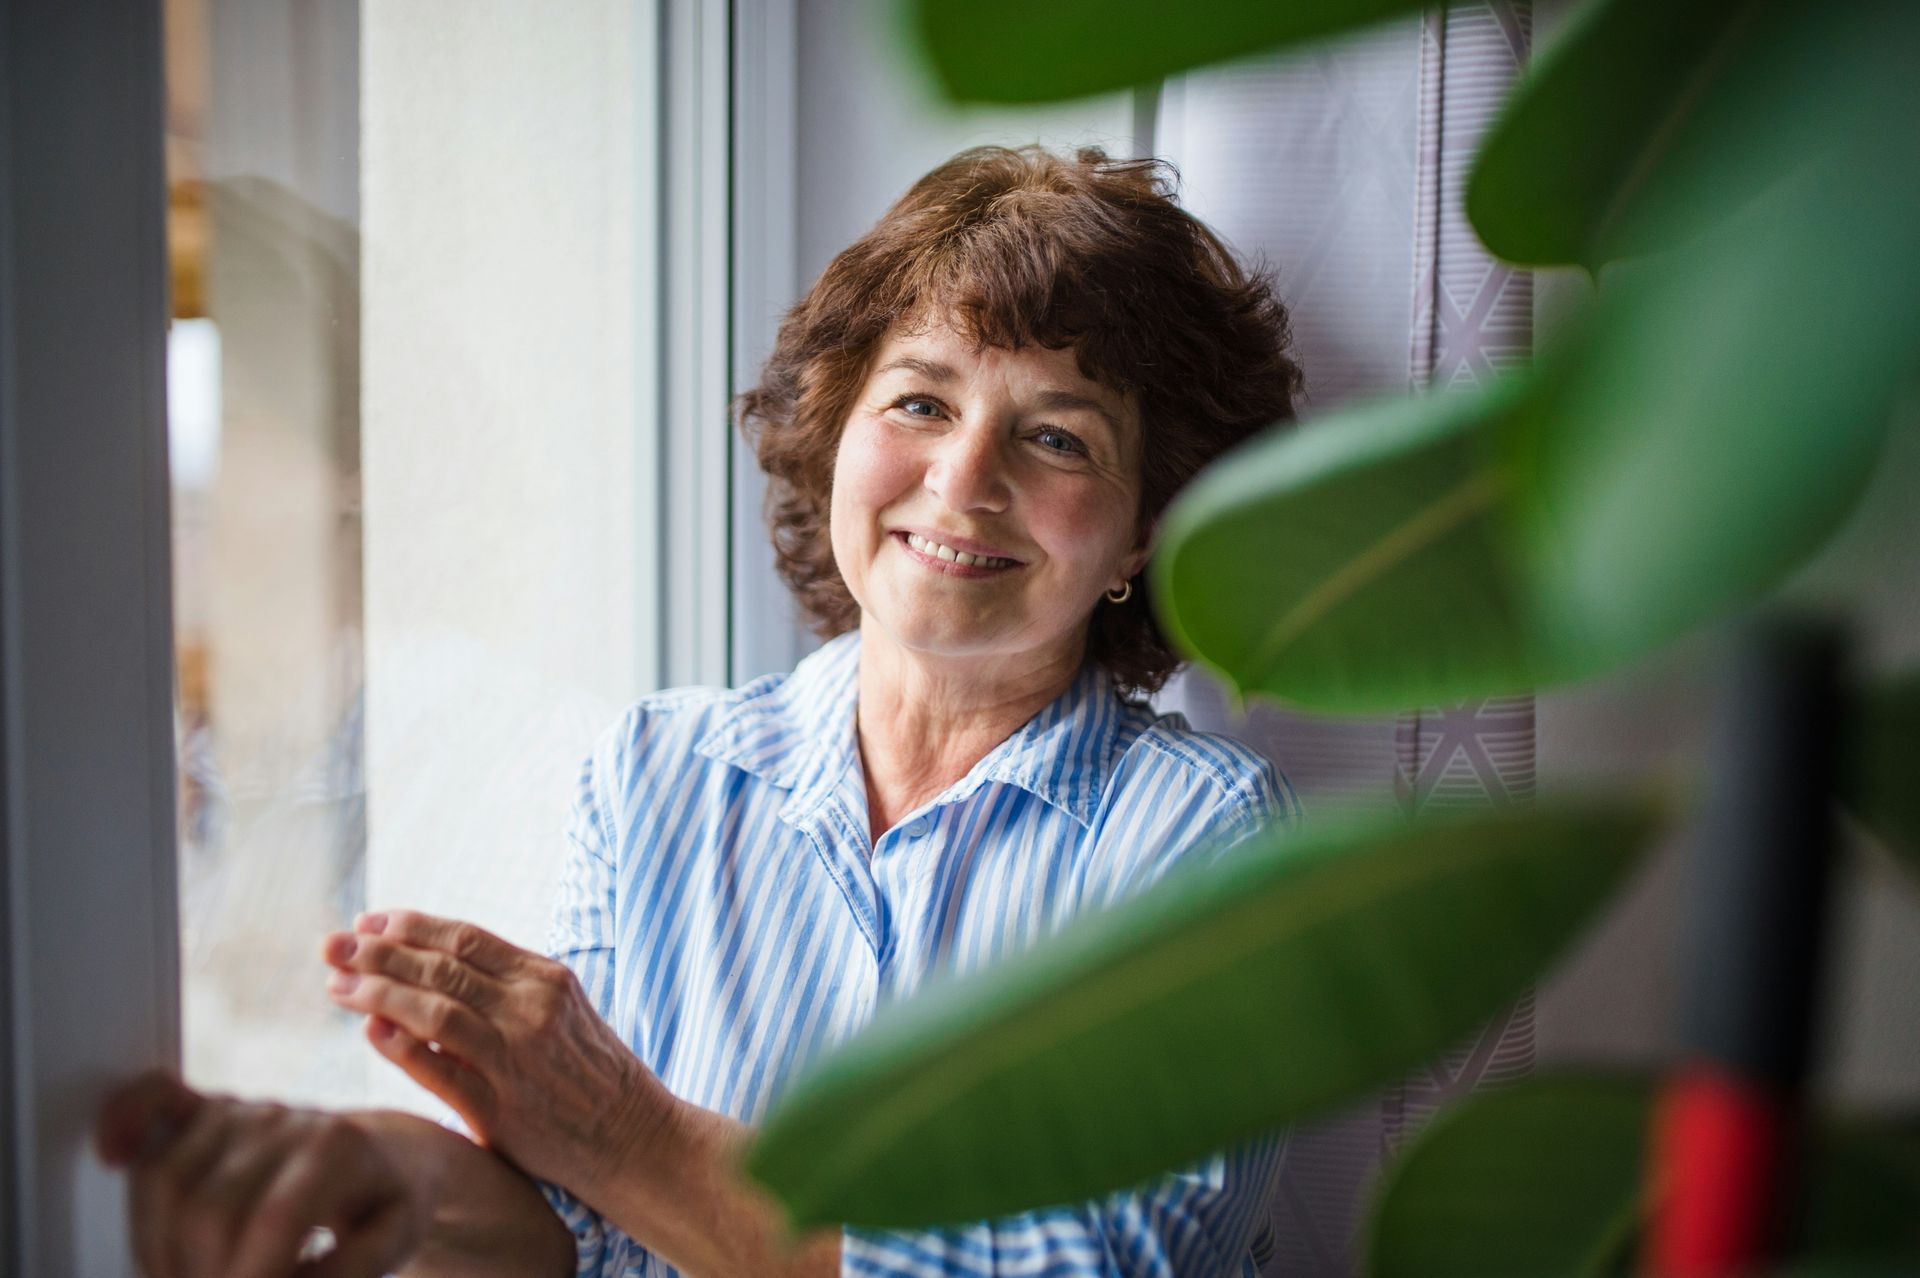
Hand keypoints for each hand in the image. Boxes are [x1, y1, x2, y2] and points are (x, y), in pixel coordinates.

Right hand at [95, 1071, 429, 1277]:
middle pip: (209, 1210)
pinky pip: (155, 1099)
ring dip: (158, 1248)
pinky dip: (124, 1119)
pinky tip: (114, 1156)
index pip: (274, 1221)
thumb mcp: (397, 1238)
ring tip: (186, 1276)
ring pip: (166, 1178)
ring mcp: (242, 1112)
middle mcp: (285, 1121)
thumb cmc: (388, 1202)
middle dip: (202, 1274)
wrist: (393, 1153)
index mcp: (339, 1150)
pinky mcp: (210, 1110)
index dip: (247, 1276)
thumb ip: (351, 1267)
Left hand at [322, 910, 672, 1197]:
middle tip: (333, 944)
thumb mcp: (562, 1010)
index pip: (465, 937)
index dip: (410, 926)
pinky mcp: (501, 1110)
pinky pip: (440, 1072)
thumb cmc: (589, 1071)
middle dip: (378, 952)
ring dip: (378, 993)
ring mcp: (516, 1059)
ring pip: (435, 1011)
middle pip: (441, 968)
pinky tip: (371, 1032)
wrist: (632, 1137)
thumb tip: (426, 968)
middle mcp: (532, 1010)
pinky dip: (402, 1047)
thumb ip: (504, 988)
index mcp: (546, 978)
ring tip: (338, 984)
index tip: (369, 921)